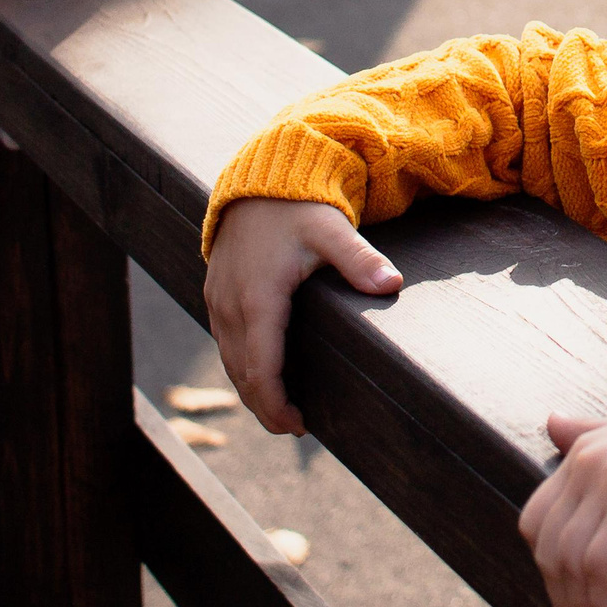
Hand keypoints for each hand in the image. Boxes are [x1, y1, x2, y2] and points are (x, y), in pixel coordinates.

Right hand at [204, 198, 400, 435]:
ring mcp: (218, 300)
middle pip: (241, 373)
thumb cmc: (296, 207)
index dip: (275, 403)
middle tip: (296, 427)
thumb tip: (391, 283)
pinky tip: (261, 374)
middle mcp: (230, 305)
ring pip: (229, 361)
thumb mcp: (331, 230)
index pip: (261, 368)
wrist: (258, 179)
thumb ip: (359, 259)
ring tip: (281, 410)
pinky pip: (224, 343)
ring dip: (251, 390)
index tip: (298, 426)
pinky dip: (241, 366)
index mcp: (258, 298)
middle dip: (265, 406)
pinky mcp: (215, 293)